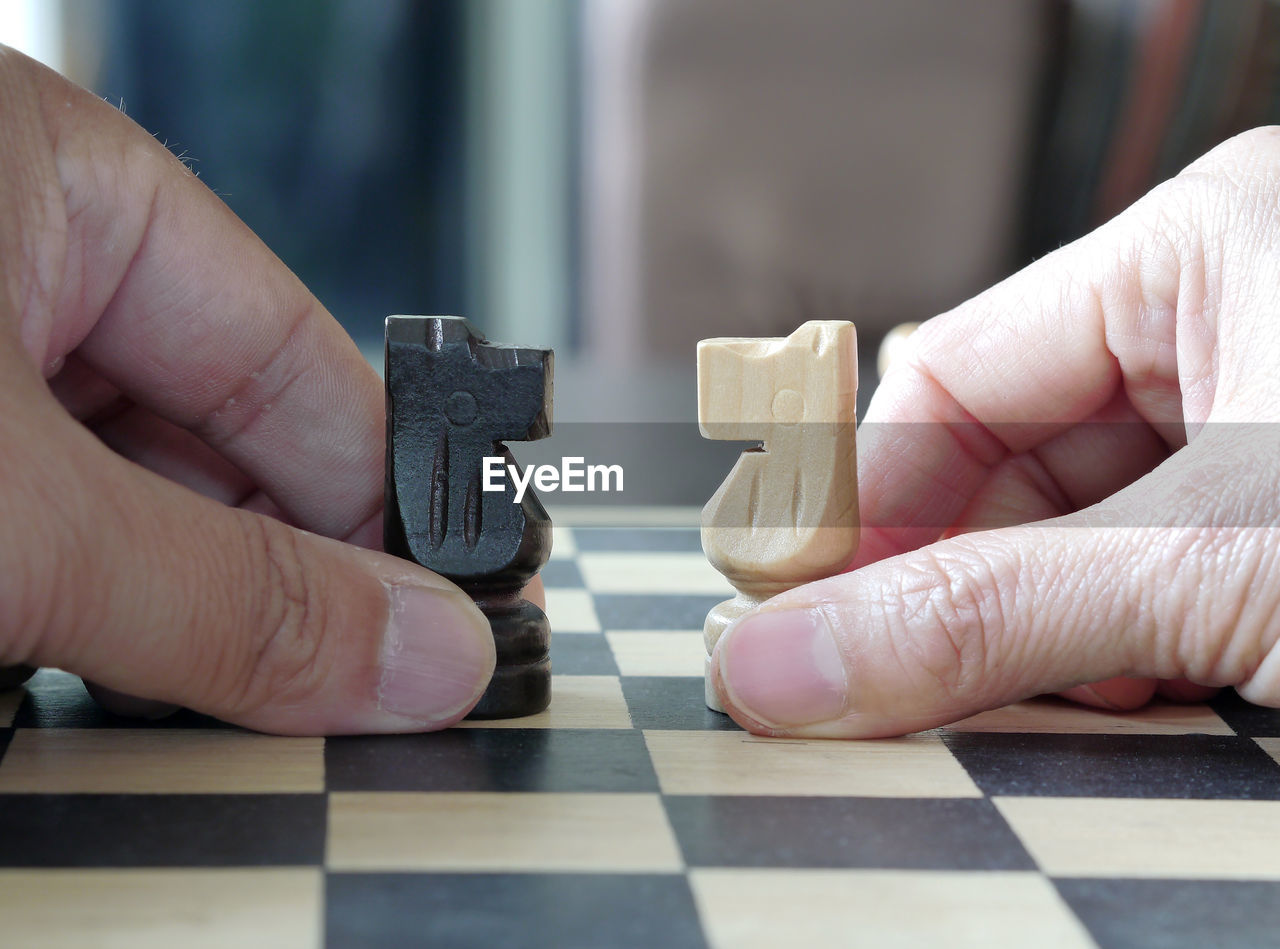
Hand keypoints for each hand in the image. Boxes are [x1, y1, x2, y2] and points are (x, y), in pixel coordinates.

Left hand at [0, 47, 498, 733]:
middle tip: (345, 691)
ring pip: (115, 487)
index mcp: (45, 171)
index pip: (289, 354)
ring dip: (160, 603)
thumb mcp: (7, 517)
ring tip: (208, 702)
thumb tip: (432, 659)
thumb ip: (229, 596)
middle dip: (270, 569)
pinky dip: (67, 602)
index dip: (385, 496)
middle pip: (207, 429)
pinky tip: (81, 667)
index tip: (447, 614)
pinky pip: (33, 515)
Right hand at [711, 127, 1279, 736]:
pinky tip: (1139, 685)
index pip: (947, 372)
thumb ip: (988, 614)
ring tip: (1051, 692)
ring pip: (1074, 520)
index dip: (858, 499)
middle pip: (1003, 454)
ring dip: (1042, 622)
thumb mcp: (1217, 563)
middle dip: (957, 579)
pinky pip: (1150, 556)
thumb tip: (784, 660)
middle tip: (896, 674)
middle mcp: (1228, 307)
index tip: (798, 604)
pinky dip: (1121, 636)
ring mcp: (1266, 403)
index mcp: (1207, 243)